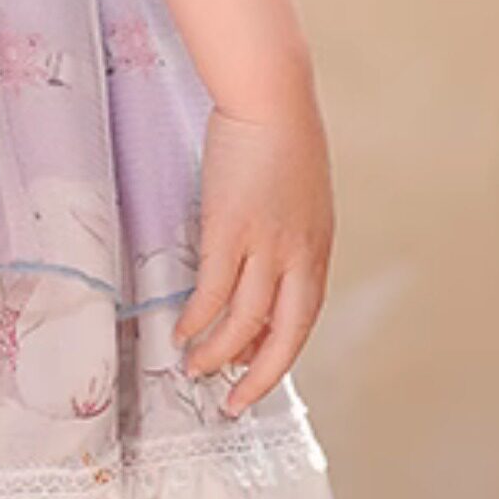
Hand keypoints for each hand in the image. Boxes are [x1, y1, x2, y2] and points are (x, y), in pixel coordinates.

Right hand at [176, 75, 335, 418]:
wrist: (271, 97)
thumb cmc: (285, 137)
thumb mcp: (302, 198)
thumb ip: (291, 237)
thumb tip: (268, 271)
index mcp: (317, 249)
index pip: (303, 320)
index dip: (278, 354)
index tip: (256, 373)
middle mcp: (298, 256)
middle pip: (282, 336)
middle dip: (257, 376)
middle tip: (233, 402)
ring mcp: (264, 245)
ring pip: (242, 322)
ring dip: (217, 354)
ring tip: (194, 370)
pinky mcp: (228, 229)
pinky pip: (211, 292)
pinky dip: (196, 319)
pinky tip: (180, 330)